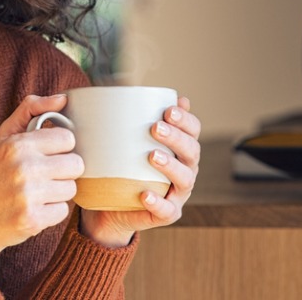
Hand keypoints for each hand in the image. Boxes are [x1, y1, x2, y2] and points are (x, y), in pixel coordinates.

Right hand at [0, 93, 83, 285]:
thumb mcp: (3, 137)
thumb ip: (31, 110)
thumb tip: (63, 98)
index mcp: (18, 144)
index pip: (68, 139)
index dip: (60, 148)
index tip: (46, 155)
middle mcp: (23, 167)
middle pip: (75, 164)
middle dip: (63, 172)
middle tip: (43, 177)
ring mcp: (28, 195)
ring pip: (71, 189)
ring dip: (58, 193)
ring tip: (36, 194)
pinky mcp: (33, 219)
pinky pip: (63, 211)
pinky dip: (51, 213)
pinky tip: (33, 209)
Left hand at [78, 96, 201, 246]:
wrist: (109, 207)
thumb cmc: (119, 167)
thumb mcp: (121, 141)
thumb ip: (127, 119)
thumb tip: (121, 87)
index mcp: (179, 149)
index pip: (192, 131)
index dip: (186, 120)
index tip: (168, 109)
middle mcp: (184, 170)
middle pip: (192, 152)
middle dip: (177, 137)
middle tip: (155, 127)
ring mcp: (177, 194)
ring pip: (185, 179)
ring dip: (171, 166)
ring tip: (152, 156)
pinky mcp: (166, 214)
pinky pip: (166, 210)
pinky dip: (158, 202)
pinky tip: (145, 194)